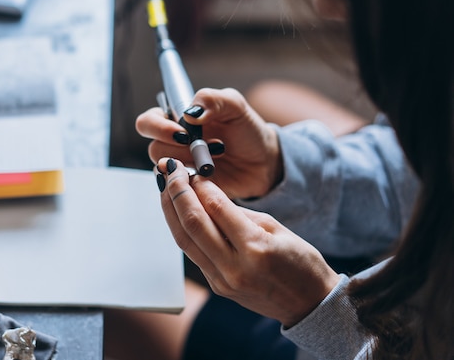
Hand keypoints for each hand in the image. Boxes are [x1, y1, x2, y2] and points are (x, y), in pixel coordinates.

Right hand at [136, 87, 282, 198]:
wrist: (263, 161)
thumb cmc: (246, 130)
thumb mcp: (235, 105)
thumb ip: (211, 99)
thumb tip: (189, 114)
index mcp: (176, 118)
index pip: (148, 121)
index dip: (159, 128)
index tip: (183, 132)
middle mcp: (173, 142)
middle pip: (153, 147)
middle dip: (177, 149)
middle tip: (199, 145)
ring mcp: (180, 166)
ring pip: (166, 167)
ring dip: (192, 161)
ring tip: (217, 155)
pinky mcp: (189, 185)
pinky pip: (178, 186)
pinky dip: (194, 179)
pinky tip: (213, 171)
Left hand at [156, 157, 339, 326]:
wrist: (309, 305)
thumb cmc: (300, 262)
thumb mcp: (275, 227)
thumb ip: (238, 212)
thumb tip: (205, 192)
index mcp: (255, 248)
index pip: (216, 207)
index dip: (199, 184)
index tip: (191, 169)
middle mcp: (233, 267)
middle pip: (192, 223)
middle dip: (177, 192)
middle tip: (169, 170)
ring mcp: (221, 280)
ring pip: (184, 239)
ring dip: (170, 209)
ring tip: (165, 186)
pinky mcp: (216, 286)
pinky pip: (192, 252)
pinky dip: (182, 228)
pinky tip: (177, 211)